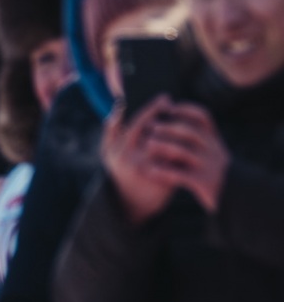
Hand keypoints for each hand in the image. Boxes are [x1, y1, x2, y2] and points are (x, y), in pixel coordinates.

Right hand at [101, 96, 180, 224]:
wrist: (129, 203)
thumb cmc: (121, 171)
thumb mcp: (109, 152)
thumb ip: (112, 130)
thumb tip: (118, 106)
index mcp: (119, 148)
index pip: (138, 122)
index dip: (154, 108)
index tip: (166, 98)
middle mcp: (132, 158)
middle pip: (156, 132)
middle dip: (171, 118)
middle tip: (182, 109)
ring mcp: (148, 170)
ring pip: (169, 146)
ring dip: (180, 134)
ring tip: (189, 123)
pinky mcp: (162, 181)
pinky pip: (177, 162)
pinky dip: (184, 151)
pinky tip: (191, 141)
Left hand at [141, 101, 229, 212]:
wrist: (235, 197)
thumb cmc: (213, 171)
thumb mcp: (210, 151)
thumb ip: (195, 137)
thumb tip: (174, 112)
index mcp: (214, 140)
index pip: (203, 117)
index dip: (186, 110)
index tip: (169, 108)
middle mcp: (213, 150)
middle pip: (191, 132)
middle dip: (169, 127)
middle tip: (151, 126)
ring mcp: (209, 166)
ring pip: (184, 152)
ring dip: (164, 146)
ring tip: (147, 144)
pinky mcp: (203, 183)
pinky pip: (181, 175)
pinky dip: (164, 171)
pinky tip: (150, 170)